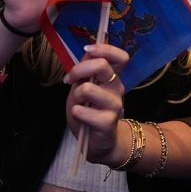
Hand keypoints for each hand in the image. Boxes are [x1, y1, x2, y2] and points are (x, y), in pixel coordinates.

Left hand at [63, 43, 130, 164]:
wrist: (98, 142)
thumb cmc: (89, 112)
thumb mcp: (83, 87)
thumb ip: (86, 70)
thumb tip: (87, 50)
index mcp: (112, 78)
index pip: (121, 57)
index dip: (104, 49)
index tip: (87, 50)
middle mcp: (117, 88)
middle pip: (102, 66)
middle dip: (78, 70)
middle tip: (69, 81)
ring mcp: (115, 105)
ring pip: (88, 89)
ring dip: (75, 96)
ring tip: (77, 104)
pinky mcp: (108, 122)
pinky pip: (84, 111)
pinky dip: (76, 112)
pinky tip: (79, 117)